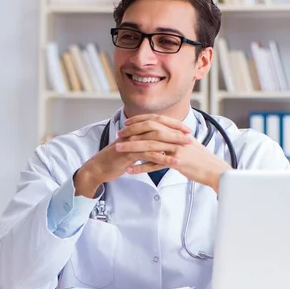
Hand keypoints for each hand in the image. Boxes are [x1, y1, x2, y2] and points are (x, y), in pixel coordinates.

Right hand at [73, 116, 192, 196]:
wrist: (99, 167)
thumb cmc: (115, 159)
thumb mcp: (130, 148)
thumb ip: (142, 142)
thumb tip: (158, 143)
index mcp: (135, 130)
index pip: (156, 121)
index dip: (172, 123)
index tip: (186, 128)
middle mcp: (133, 133)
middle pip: (158, 128)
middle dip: (176, 131)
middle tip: (191, 136)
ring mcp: (131, 143)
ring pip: (155, 140)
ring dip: (173, 143)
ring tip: (187, 147)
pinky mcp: (129, 155)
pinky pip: (149, 155)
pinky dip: (163, 158)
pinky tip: (174, 162)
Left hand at [115, 114, 231, 192]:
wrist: (216, 170)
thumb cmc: (201, 159)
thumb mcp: (186, 144)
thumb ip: (173, 138)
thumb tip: (161, 134)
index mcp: (177, 131)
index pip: (155, 120)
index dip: (139, 120)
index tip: (127, 123)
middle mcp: (176, 136)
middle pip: (149, 129)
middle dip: (131, 131)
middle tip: (118, 135)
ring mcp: (176, 148)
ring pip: (149, 145)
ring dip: (131, 147)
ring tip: (118, 150)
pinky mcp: (177, 161)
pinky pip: (155, 164)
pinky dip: (141, 167)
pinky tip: (130, 169)